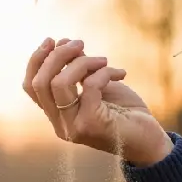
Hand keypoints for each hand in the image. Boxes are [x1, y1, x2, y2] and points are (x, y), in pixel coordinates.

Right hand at [23, 37, 173, 165]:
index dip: (36, 60)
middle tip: (79, 43)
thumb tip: (63, 43)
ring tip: (102, 59)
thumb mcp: (98, 86)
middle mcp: (60, 124)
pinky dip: (104, 72)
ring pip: (59, 83)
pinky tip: (120, 74)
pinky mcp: (91, 124)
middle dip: (57, 56)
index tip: (53, 41)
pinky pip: (90, 85)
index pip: (31, 87)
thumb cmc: (126, 113)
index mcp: (58, 115)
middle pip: (40, 83)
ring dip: (81, 62)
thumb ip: (79, 69)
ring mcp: (73, 126)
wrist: (150, 141)